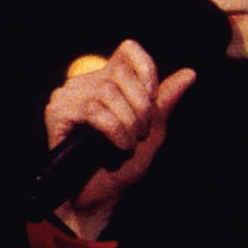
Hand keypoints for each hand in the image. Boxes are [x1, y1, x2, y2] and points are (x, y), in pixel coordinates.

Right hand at [42, 38, 195, 230]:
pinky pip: (92, 110)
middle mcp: (88, 82)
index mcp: (110, 80)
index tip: (153, 99)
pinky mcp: (57, 111)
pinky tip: (117, 147)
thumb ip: (164, 103)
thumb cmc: (123, 167)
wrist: (101, 197)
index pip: (129, 50)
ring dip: (127, 123)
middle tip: (141, 133)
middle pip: (121, 73)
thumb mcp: (152, 133)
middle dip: (141, 107)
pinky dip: (113, 130)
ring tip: (128, 145)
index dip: (146, 70)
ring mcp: (69, 95)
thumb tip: (190, 73)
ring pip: (107, 92)